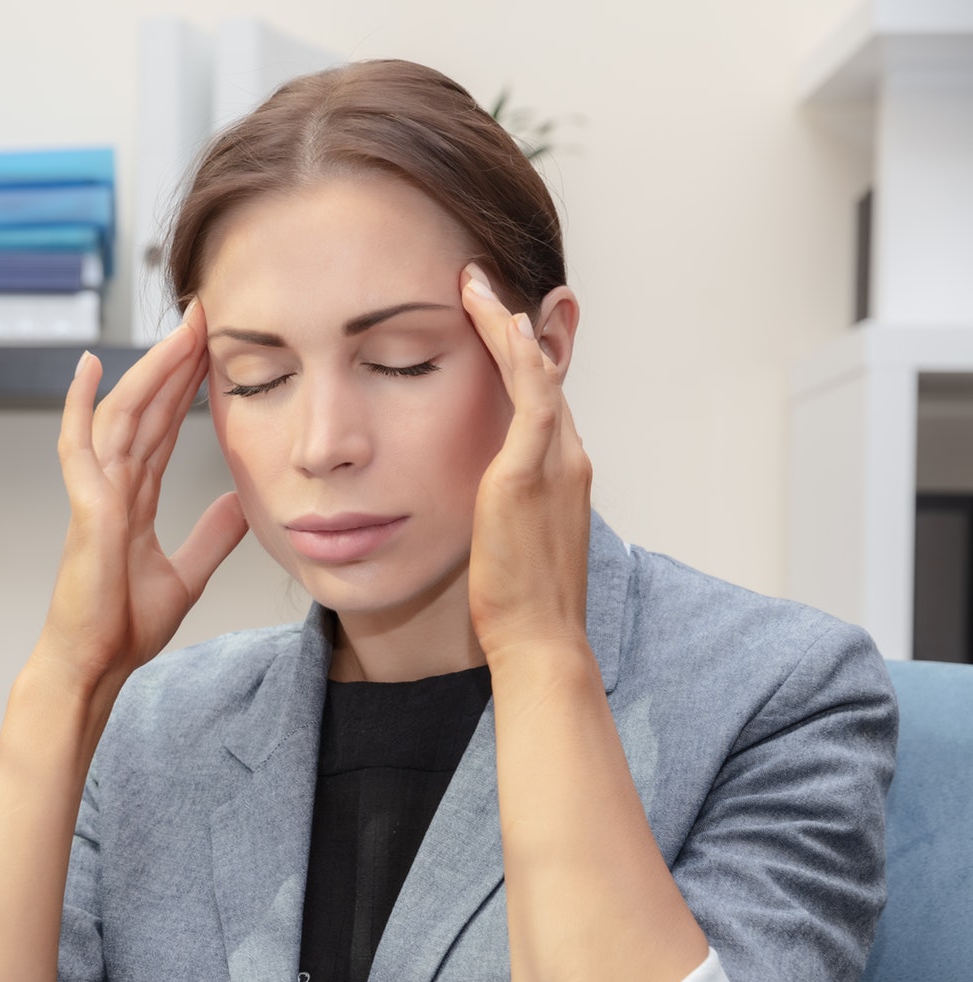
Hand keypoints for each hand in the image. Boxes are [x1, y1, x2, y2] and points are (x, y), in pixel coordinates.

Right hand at [33, 299, 247, 699]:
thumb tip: (240, 504)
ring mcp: (95, 492)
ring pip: (123, 413)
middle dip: (175, 362)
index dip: (185, 387)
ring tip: (180, 332)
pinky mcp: (86, 506)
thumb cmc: (122, 627)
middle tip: (204, 316)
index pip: (164, 427)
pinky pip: (78, 444)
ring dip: (150, 371)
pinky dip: (78, 402)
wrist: (96, 663)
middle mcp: (113, 486)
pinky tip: (89, 366)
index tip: (210, 349)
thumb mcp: (186, 573)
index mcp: (134, 499)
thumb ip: (210, 535)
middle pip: (146, 408)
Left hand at [459, 265, 592, 666]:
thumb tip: (476, 501)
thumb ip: (500, 509)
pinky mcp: (530, 472)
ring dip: (506, 324)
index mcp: (562, 475)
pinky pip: (531, 396)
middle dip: (514, 325)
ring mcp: (556, 462)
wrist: (539, 639)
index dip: (520, 356)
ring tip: (475, 284)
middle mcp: (568, 459)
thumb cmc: (519, 603)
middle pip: (544, 374)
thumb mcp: (509, 541)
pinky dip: (517, 354)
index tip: (493, 322)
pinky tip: (499, 322)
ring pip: (537, 372)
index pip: (542, 399)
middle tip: (480, 282)